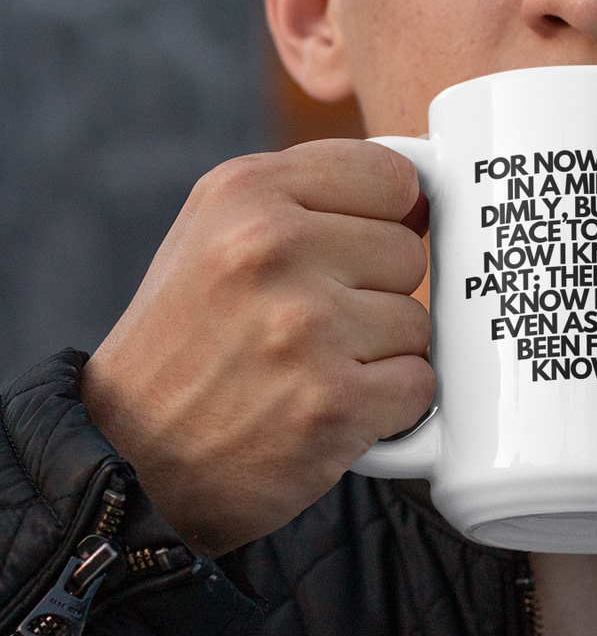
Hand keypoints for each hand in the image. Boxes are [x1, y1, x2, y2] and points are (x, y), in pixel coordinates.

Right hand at [81, 140, 431, 554]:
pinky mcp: (334, 403)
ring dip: (379, 354)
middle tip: (307, 326)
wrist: (134, 458)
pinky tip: (328, 407)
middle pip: (407, 251)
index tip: (347, 252)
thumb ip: (310, 200)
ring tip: (309, 368)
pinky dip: (387, 406)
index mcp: (245, 191)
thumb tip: (423, 198)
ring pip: (416, 321)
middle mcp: (272, 248)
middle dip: (373, 292)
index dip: (382, 220)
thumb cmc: (186, 341)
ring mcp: (306, 327)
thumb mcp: (217, 233)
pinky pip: (419, 383)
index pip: (390, 177)